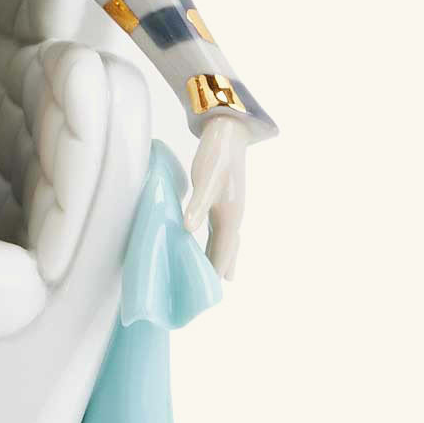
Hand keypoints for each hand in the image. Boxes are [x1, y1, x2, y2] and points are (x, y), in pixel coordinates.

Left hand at [184, 113, 250, 277]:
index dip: (218, 267)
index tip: (212, 288)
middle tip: (216, 289)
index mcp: (231, 213)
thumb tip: (188, 230)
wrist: (228, 132)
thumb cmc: (216, 156)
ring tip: (223, 274)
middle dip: (223, 266)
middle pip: (229, 247)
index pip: (223, 248)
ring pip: (228, 239)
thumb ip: (197, 205)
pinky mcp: (224, 198)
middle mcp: (234, 213)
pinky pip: (224, 228)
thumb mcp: (205, 180)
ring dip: (223, 256)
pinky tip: (214, 240)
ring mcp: (232, 206)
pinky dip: (220, 240)